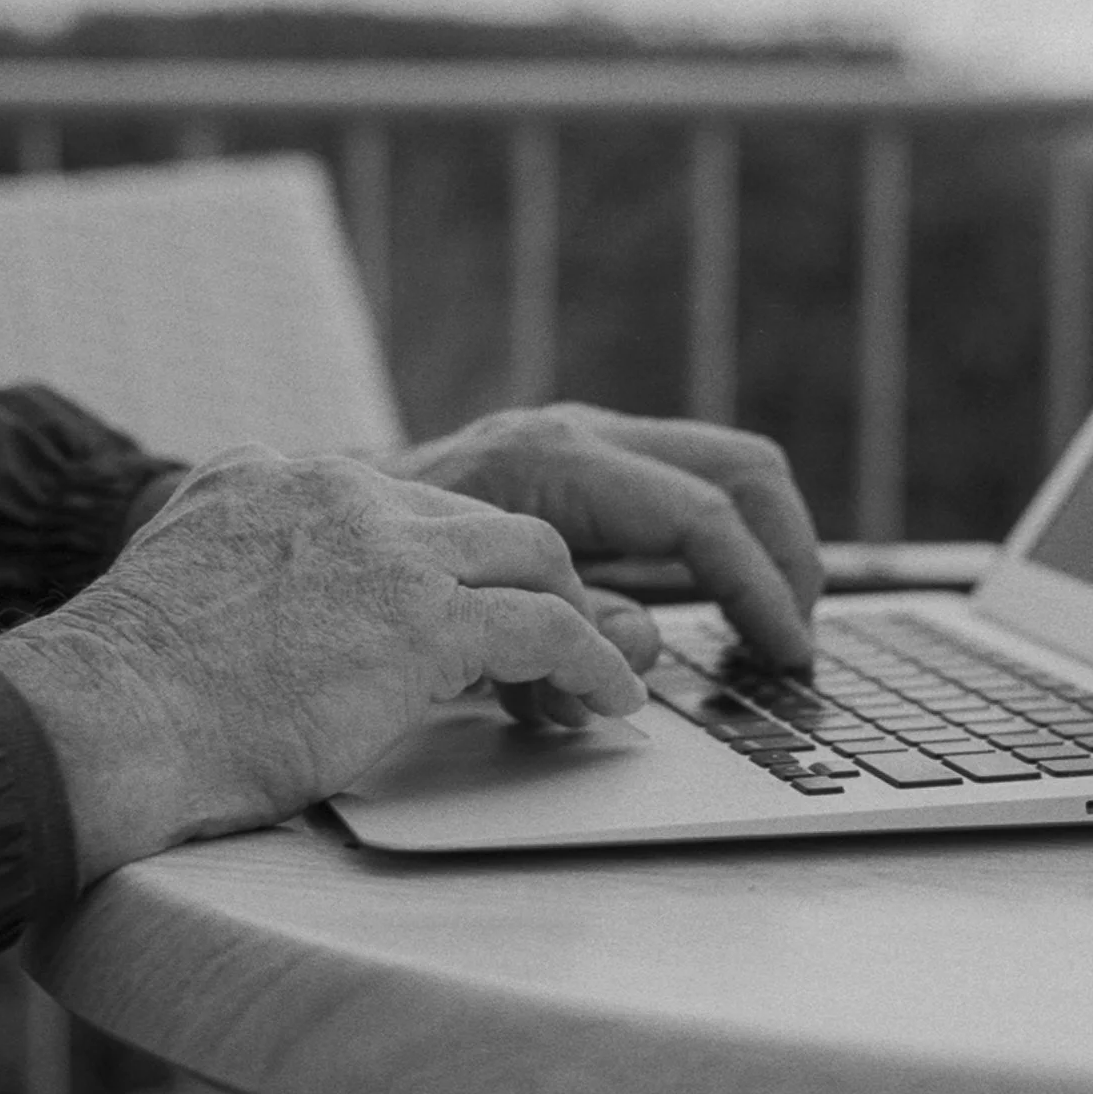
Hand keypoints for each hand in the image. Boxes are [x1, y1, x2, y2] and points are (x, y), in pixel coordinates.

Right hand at [0, 446, 645, 884]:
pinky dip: (593, 663)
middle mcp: (339, 490)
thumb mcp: (183, 586)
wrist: (96, 722)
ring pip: (532, 555)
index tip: (466, 605)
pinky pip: (548, 630)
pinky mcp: (424, 621)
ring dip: (573, 614)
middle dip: (528, 576)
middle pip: (479, 518)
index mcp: (275, 476)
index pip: (398, 503)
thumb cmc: (118, 700)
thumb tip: (287, 623)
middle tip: (552, 634)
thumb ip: (244, 573)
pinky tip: (611, 700)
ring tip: (595, 668)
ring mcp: (387, 549)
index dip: (444, 561)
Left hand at [376, 404, 824, 668]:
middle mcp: (577, 436)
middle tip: (798, 638)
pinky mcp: (575, 472)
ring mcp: (580, 445)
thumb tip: (643, 646)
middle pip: (742, 468)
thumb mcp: (460, 614)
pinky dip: (708, 555)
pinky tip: (700, 618)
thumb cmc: (361, 583)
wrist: (294, 542)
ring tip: (765, 634)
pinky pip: (678, 495)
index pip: (702, 518)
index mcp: (556, 463)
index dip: (760, 592)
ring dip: (752, 555)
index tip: (790, 656)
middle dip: (787, 554)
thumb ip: (561, 627)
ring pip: (721, 473)